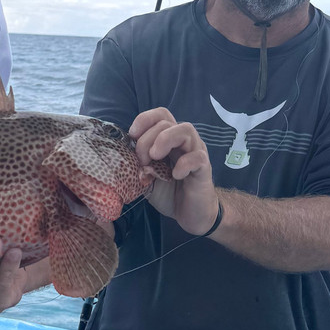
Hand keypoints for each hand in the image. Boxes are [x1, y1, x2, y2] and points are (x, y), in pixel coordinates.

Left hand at [130, 107, 218, 234]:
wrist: (190, 214)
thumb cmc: (169, 192)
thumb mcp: (147, 177)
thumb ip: (137, 165)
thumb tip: (124, 155)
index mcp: (170, 140)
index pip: (161, 115)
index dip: (145, 119)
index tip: (132, 136)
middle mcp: (184, 142)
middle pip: (167, 122)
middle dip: (147, 138)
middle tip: (142, 160)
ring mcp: (196, 152)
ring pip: (186, 129)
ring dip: (165, 140)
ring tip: (155, 158)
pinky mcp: (204, 168)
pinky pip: (197, 157)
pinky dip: (184, 163)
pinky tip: (175, 175)